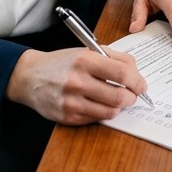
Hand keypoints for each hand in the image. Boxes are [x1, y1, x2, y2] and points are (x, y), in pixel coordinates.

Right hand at [5, 47, 146, 124]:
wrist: (30, 77)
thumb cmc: (62, 63)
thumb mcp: (86, 51)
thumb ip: (114, 58)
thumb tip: (136, 73)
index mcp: (84, 60)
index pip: (122, 73)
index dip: (137, 81)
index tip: (141, 85)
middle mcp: (77, 81)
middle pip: (119, 96)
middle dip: (131, 97)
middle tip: (131, 95)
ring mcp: (71, 102)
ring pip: (110, 112)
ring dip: (119, 107)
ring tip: (116, 100)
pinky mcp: (67, 117)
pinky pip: (96, 119)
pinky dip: (103, 113)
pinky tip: (98, 104)